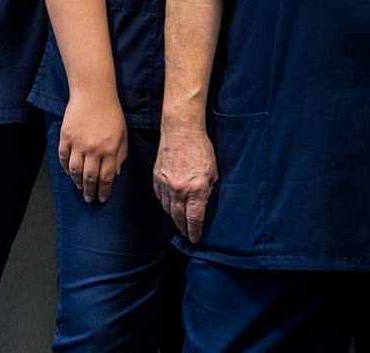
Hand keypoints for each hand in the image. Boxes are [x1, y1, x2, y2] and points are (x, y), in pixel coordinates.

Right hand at [58, 90, 128, 204]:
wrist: (93, 94)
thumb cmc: (111, 113)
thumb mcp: (123, 136)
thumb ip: (121, 156)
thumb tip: (115, 174)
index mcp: (110, 150)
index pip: (106, 178)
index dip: (104, 191)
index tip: (102, 198)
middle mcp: (93, 149)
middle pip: (90, 177)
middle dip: (90, 191)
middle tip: (89, 199)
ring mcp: (78, 143)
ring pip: (75, 170)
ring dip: (76, 182)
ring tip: (78, 187)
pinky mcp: (66, 136)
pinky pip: (63, 157)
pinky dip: (65, 167)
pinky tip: (68, 172)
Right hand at [153, 118, 218, 241]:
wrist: (181, 131)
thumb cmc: (201, 149)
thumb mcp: (213, 173)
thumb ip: (207, 190)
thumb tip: (203, 203)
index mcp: (196, 190)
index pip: (194, 219)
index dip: (194, 231)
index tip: (195, 238)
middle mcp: (179, 190)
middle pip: (179, 217)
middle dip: (183, 228)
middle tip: (186, 234)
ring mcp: (166, 183)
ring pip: (168, 208)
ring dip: (174, 216)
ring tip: (178, 220)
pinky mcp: (157, 177)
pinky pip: (160, 196)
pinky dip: (165, 203)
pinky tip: (169, 204)